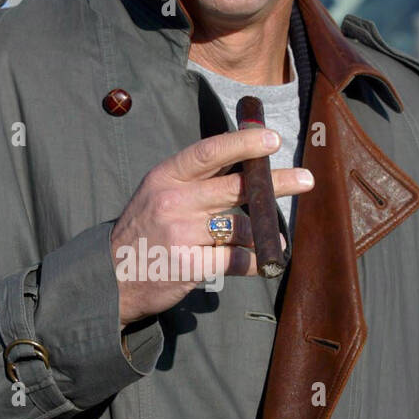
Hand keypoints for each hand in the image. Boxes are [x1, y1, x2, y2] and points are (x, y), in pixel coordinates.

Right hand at [111, 128, 313, 327]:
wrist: (112, 278)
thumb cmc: (144, 233)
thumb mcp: (157, 194)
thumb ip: (194, 180)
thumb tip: (244, 165)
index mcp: (165, 177)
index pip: (209, 152)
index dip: (243, 143)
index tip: (272, 139)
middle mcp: (173, 201)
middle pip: (236, 188)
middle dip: (276, 183)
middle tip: (306, 180)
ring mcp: (181, 234)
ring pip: (241, 227)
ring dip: (263, 234)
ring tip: (274, 240)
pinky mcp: (190, 265)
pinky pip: (237, 259)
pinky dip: (254, 261)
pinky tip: (260, 262)